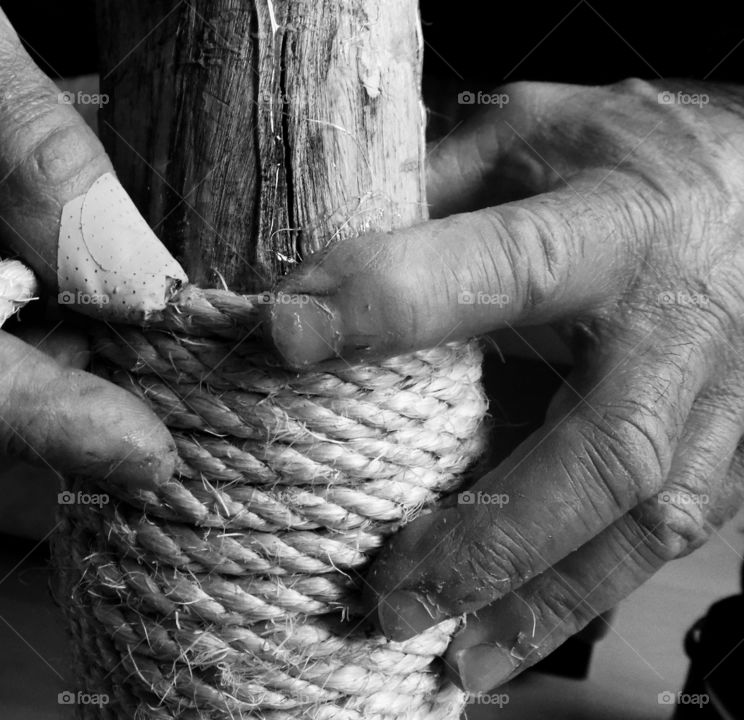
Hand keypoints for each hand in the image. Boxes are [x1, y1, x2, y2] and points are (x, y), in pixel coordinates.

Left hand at [266, 79, 743, 690]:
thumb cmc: (627, 153)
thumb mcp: (524, 135)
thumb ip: (429, 188)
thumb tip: (311, 253)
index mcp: (617, 223)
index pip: (504, 266)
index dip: (394, 299)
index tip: (288, 332)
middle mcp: (679, 323)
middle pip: (600, 447)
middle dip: (486, 533)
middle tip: (383, 591)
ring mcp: (723, 399)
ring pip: (644, 520)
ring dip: (538, 599)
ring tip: (446, 655)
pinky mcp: (733, 449)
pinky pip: (662, 538)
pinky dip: (577, 597)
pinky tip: (506, 636)